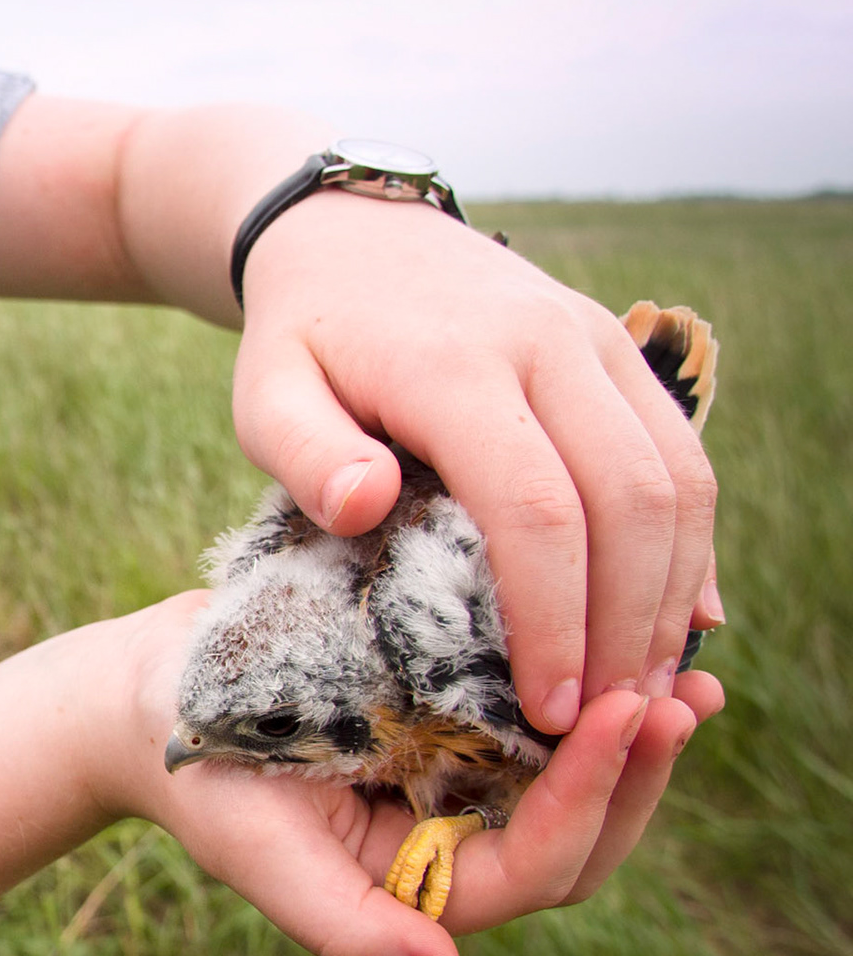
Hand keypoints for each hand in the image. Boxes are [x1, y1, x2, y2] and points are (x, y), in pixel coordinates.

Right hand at [140, 678, 721, 955]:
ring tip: (686, 666)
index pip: (534, 865)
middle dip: (638, 772)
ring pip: (575, 777)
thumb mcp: (256, 853)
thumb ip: (345, 925)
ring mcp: (460, 780)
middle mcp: (456, 840)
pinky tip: (623, 624)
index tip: (625, 712)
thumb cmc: (200, 775)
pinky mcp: (455, 719)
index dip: (590, 797)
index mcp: (421, 887)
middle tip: (685, 693)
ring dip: (634, 731)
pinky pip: (541, 711)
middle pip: (582, 836)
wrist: (157, 692)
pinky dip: (588, 677)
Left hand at [233, 193, 721, 734]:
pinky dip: (690, 545)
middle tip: (602, 720)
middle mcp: (548, 344)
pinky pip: (682, 455)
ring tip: (639, 689)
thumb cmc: (302, 340)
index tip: (545, 708)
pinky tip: (677, 622)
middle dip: (627, 625)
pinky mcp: (619, 352)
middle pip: (631, 501)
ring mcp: (597, 342)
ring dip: (671, 594)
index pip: (536, 507)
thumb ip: (304, 452)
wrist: (351, 235)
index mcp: (456, 365)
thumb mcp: (266, 394)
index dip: (553, 617)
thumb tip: (365, 504)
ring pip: (679, 480)